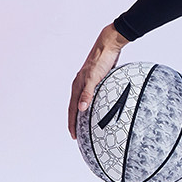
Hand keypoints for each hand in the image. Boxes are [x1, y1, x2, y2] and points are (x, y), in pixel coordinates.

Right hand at [68, 23, 128, 138]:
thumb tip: (81, 109)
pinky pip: (91, 96)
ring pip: (83, 102)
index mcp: (77, 85)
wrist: (109, 45)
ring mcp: (88, 82)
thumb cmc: (102, 60)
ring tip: (86, 125)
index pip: (72, 109)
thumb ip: (88, 93)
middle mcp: (80, 85)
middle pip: (75, 107)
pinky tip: (98, 109)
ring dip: (83, 114)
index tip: (73, 136)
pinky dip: (91, 105)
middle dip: (75, 121)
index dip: (72, 123)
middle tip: (78, 135)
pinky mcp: (97, 80)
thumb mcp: (95, 78)